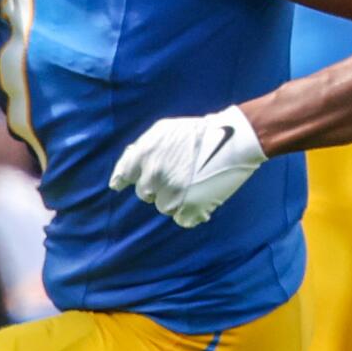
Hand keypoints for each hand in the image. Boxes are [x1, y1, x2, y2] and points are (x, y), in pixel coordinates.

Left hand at [109, 105, 267, 228]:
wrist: (232, 139)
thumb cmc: (196, 133)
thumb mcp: (162, 131)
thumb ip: (139, 151)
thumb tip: (120, 176)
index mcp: (143, 156)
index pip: (123, 176)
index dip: (126, 180)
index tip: (122, 185)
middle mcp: (153, 176)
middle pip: (145, 194)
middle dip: (158, 186)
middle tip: (178, 174)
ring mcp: (171, 194)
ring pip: (164, 207)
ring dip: (175, 199)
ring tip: (193, 182)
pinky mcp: (189, 208)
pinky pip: (181, 219)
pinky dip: (190, 212)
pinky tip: (201, 196)